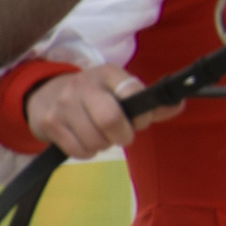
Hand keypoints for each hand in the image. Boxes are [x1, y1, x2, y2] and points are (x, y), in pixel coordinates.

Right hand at [23, 65, 181, 158]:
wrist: (46, 94)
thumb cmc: (97, 97)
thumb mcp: (122, 92)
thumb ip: (153, 103)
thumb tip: (178, 105)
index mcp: (108, 73)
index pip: (132, 92)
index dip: (142, 116)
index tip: (140, 121)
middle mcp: (84, 84)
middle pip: (110, 120)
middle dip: (122, 136)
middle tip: (121, 135)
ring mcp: (64, 103)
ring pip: (95, 140)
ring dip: (103, 145)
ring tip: (100, 134)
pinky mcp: (50, 122)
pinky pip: (79, 151)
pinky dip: (87, 152)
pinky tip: (84, 139)